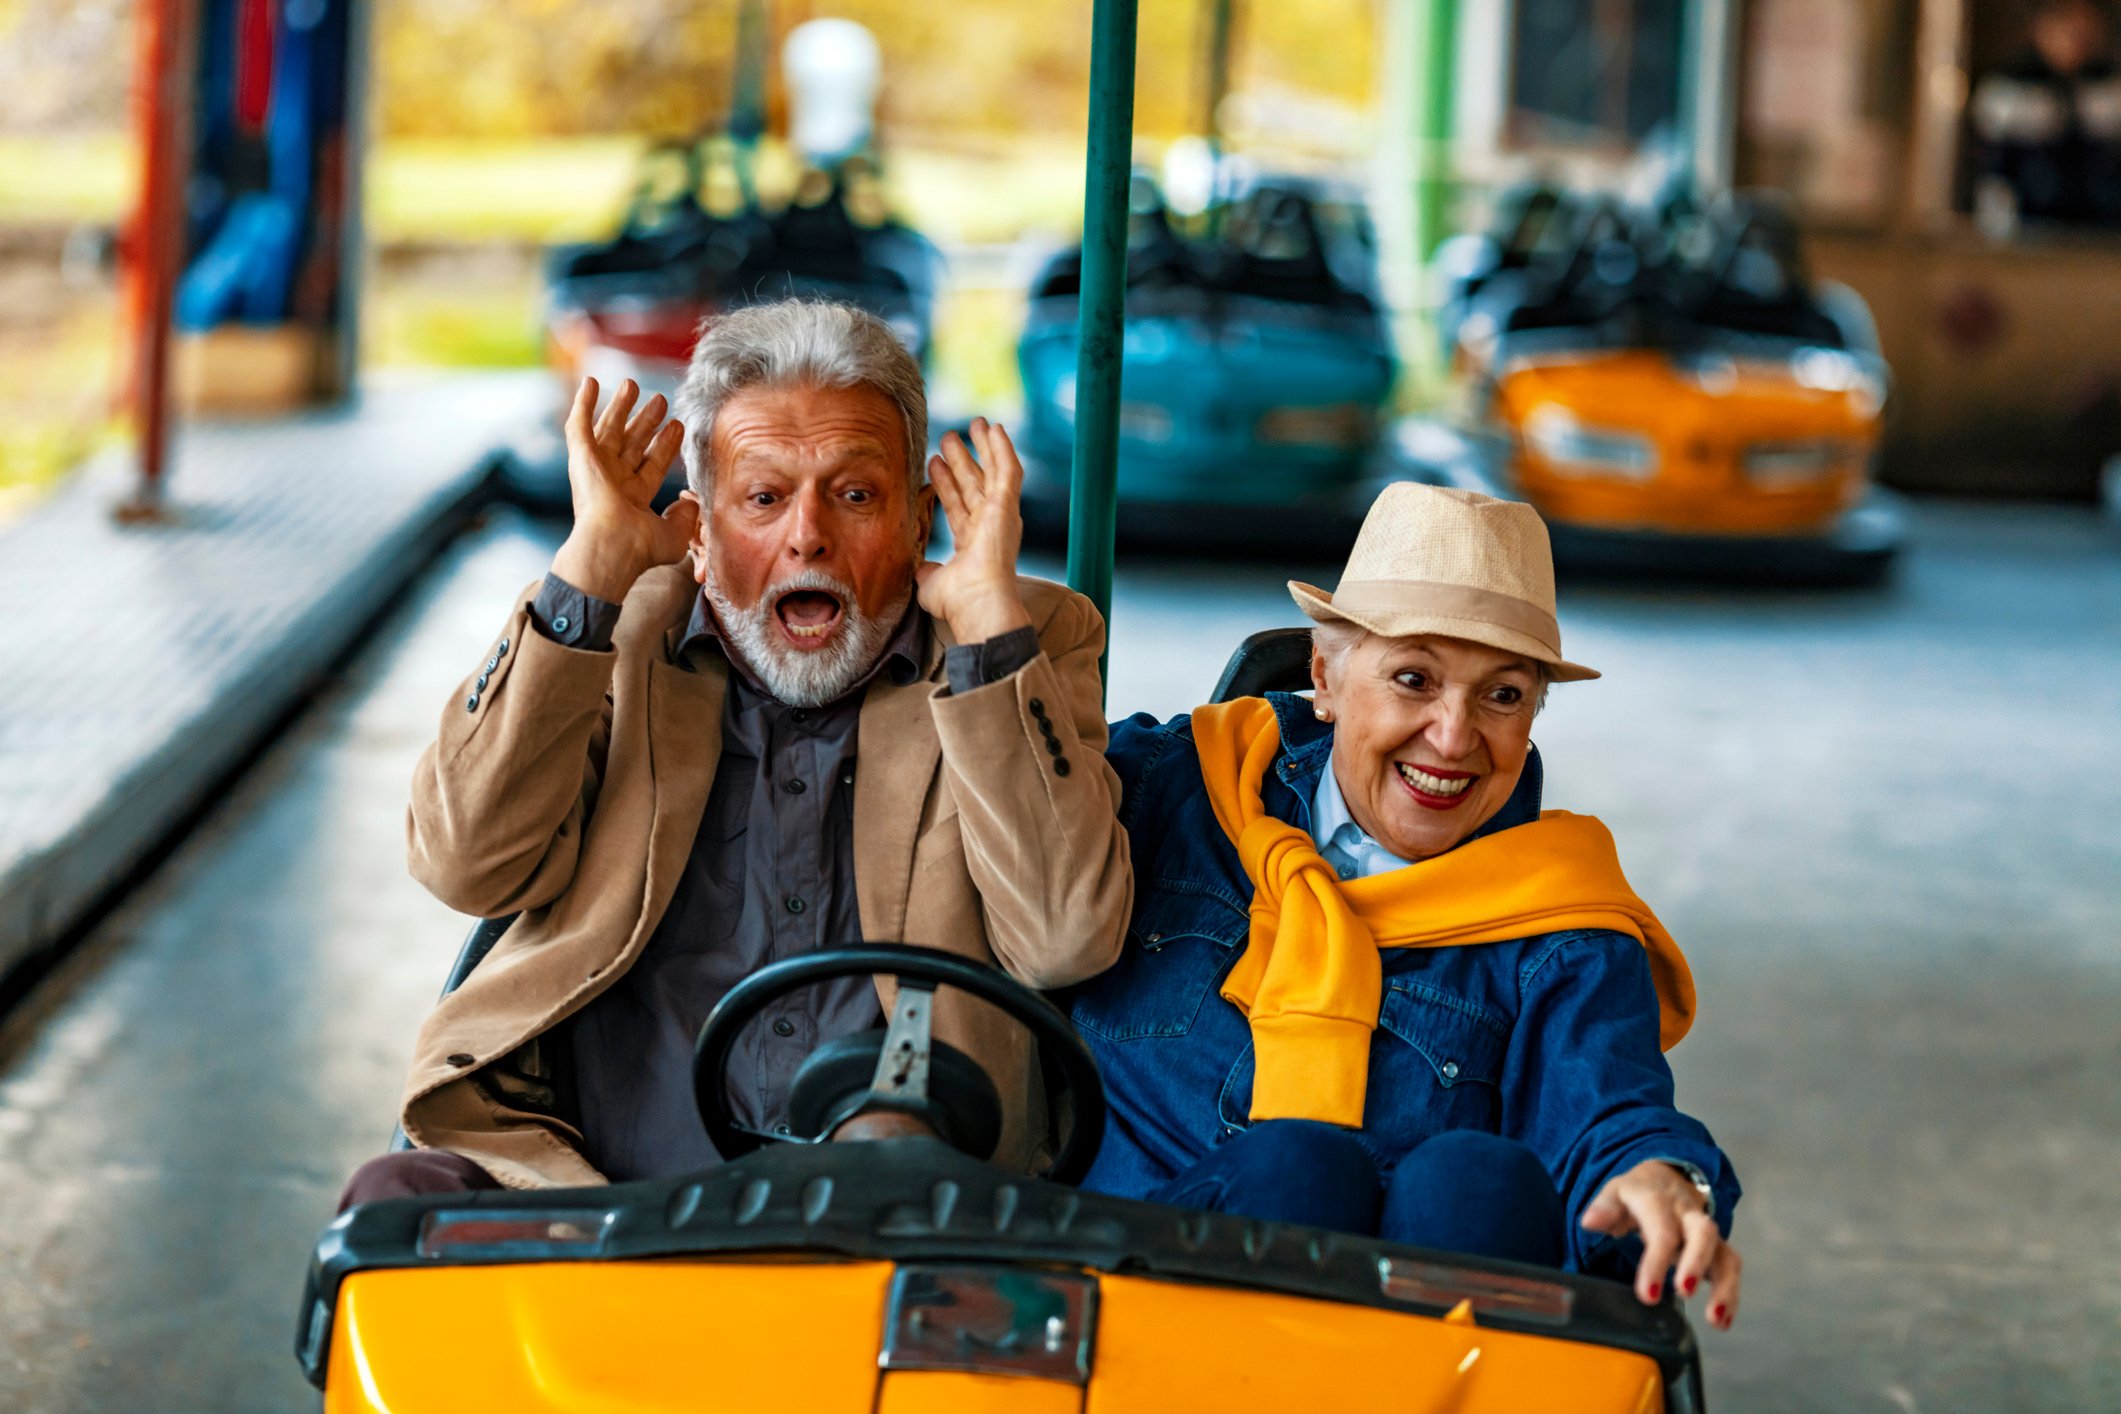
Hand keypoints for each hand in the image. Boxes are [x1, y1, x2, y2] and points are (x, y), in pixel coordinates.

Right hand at [549, 378, 697, 600]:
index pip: (652, 464)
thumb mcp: (676, 534)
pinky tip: (590, 382)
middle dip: (645, 421)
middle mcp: (613, 482)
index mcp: (633, 499)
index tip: (678, 425)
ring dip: (620, 406)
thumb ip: (687, 516)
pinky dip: (583, 403)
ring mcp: (595, 468)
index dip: (665, 445)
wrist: (613, 544)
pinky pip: (579, 424)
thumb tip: (691, 500)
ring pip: (609, 429)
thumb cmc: (642, 546)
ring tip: (632, 383)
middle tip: (659, 400)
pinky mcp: (580, 457)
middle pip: (632, 443)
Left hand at [916, 417, 1032, 643]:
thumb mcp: (930, 582)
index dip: (945, 485)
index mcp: (972, 543)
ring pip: (991, 472)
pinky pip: (1008, 470)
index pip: (957, 506)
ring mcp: (1000, 515)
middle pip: (973, 484)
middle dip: (961, 461)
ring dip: (982, 447)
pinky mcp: (1007, 505)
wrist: (976, 602)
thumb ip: (926, 571)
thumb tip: (920, 569)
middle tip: (949, 438)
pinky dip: (1003, 448)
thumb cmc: (956, 600)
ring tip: (974, 424)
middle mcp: (988, 526)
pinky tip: (995, 429)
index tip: (933, 464)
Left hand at [1581, 1160, 1741, 1329]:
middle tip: (1684, 1293)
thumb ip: (1604, 1208)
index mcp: (1659, 1201)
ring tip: (1715, 1318)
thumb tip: (1590, 1222)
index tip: (1647, 1295)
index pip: (1661, 1230)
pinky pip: (1730, 1268)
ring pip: (1725, 1254)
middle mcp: (1688, 1215)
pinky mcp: (1717, 1249)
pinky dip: (1730, 1296)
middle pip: (1703, 1234)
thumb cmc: (1638, 1194)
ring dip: (1724, 1287)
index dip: (1656, 1262)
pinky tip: (1722, 1321)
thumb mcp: (1616, 1193)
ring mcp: (1706, 1233)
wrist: (1666, 1179)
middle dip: (1696, 1264)